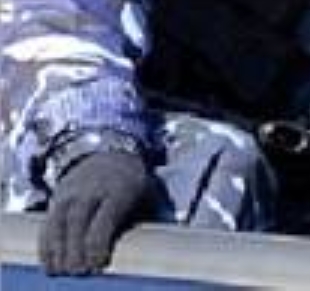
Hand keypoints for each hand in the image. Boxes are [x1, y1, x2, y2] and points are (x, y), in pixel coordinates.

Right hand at [40, 150, 151, 275]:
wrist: (110, 153)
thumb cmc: (130, 181)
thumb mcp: (144, 192)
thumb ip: (144, 216)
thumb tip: (149, 244)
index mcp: (117, 189)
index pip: (104, 219)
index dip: (98, 244)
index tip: (96, 264)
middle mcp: (91, 189)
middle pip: (78, 221)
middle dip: (75, 249)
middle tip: (77, 271)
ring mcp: (72, 192)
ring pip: (58, 221)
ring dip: (56, 249)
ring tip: (59, 270)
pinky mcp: (58, 196)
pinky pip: (48, 221)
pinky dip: (46, 242)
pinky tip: (50, 259)